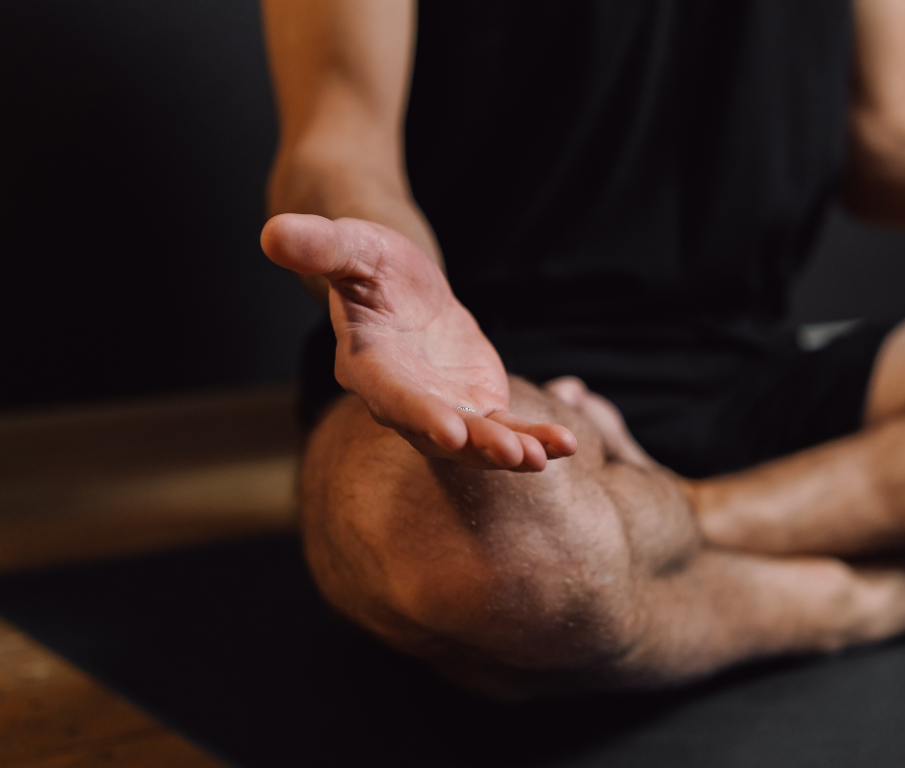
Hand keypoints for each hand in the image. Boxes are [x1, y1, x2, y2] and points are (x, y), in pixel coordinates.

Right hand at [261, 214, 576, 470]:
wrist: (397, 285)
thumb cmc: (368, 263)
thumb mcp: (350, 245)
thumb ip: (319, 246)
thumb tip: (271, 233)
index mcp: (368, 364)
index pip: (391, 394)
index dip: (417, 412)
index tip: (448, 432)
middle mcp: (403, 399)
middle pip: (438, 429)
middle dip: (475, 446)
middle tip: (512, 456)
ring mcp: (441, 408)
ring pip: (476, 439)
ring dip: (509, 451)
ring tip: (546, 456)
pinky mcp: (474, 406)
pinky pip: (504, 429)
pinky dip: (532, 439)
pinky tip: (563, 446)